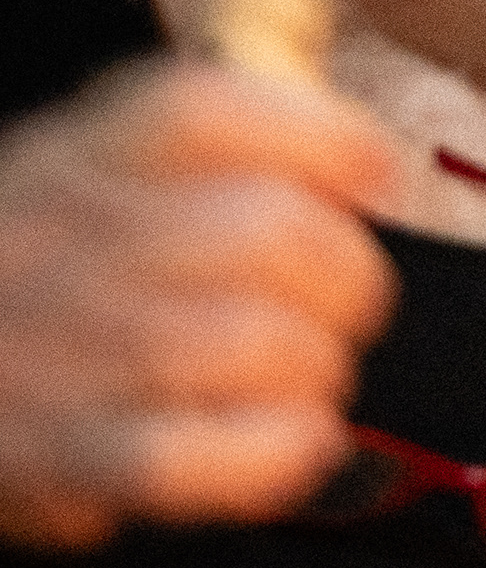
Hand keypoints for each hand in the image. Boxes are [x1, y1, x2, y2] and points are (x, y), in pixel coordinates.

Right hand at [0, 62, 401, 550]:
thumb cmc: (21, 289)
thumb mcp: (79, 184)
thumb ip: (205, 154)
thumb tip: (358, 158)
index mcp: (72, 160)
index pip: (209, 110)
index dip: (325, 138)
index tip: (369, 178)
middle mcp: (61, 243)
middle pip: (270, 231)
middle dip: (346, 277)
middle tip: (335, 308)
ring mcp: (55, 353)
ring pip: (258, 344)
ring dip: (314, 369)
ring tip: (296, 382)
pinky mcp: (57, 457)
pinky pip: (200, 453)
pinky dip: (276, 451)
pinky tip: (289, 442)